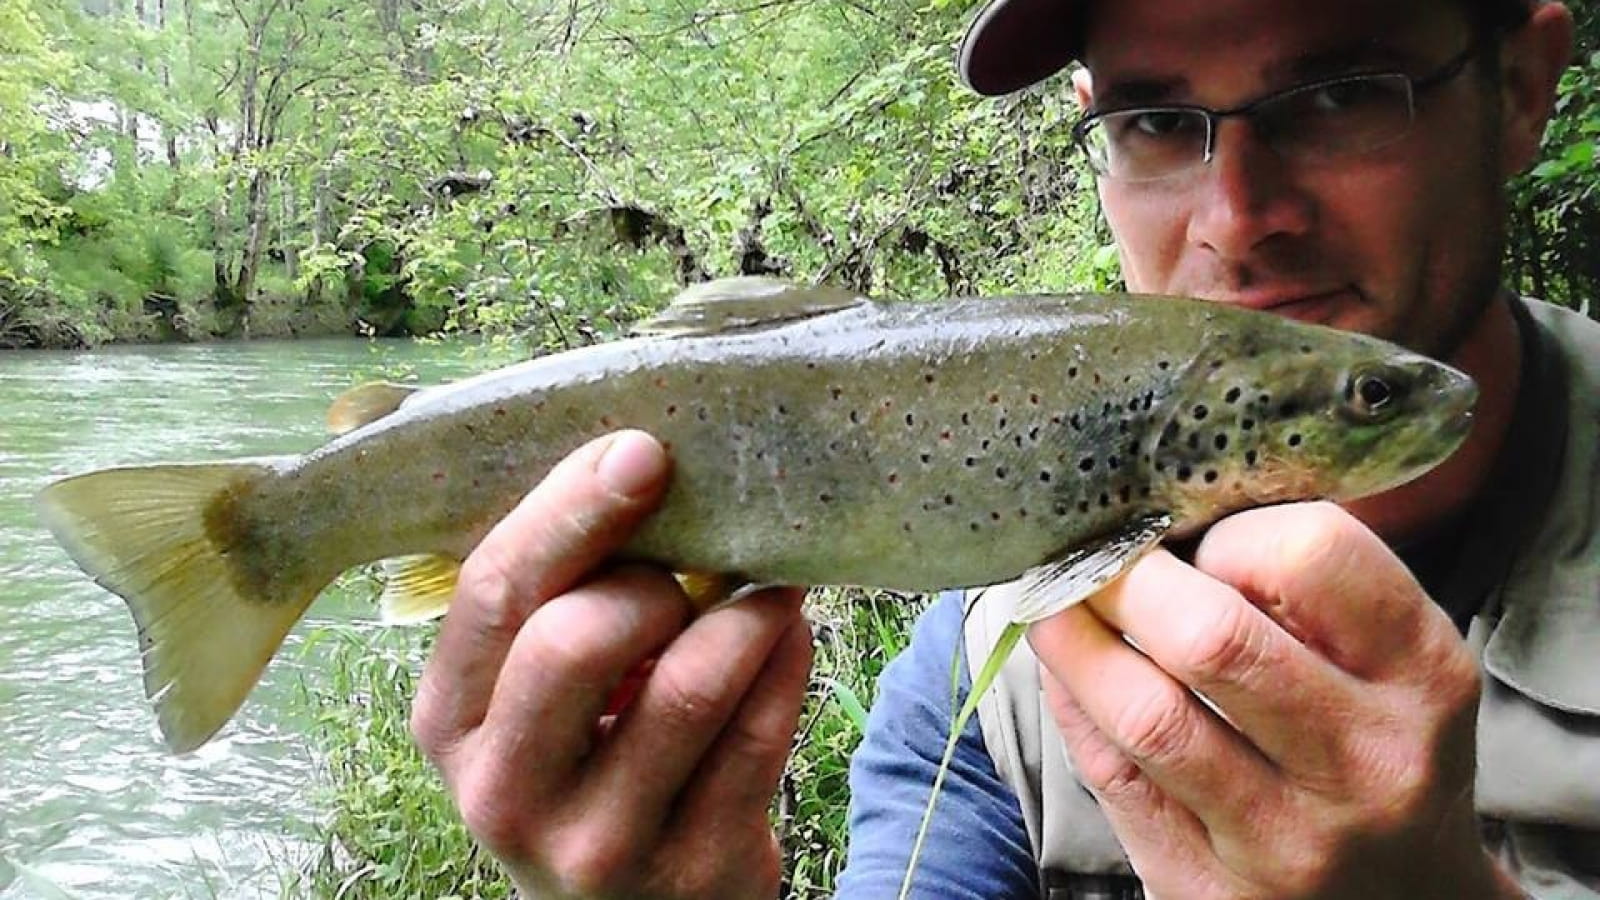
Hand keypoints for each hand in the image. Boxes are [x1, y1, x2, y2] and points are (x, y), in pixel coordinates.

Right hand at [410, 431, 812, 898]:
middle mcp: (505, 791)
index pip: (494, 592)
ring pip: (688, 686)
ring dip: (744, 613)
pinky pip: (760, 735)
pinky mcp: (694, 871)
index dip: (571, 507)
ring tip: (766, 587)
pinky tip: (786, 635)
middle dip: (653, 578)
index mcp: (451, 722)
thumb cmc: (586, 766)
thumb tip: (642, 468)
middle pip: (574, 639)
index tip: (643, 450)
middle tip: (691, 569)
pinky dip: (785, 661)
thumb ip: (558, 602)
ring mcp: (599, 844)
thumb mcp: (532, 699)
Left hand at [1028, 502, 1517, 898]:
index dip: (1229, 532)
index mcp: (1423, 675)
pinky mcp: (1212, 887)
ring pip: (1148, 716)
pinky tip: (1065, 671)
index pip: (1312, 556)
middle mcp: (1365, 760)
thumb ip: (1309, 592)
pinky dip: (1074, 707)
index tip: (1195, 539)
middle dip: (1127, 580)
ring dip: (1075, 642)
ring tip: (1053, 602)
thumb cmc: (1380, 749)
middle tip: (1094, 558)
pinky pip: (1115, 778)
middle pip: (1212, 638)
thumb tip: (1163, 515)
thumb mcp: (1395, 663)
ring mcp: (1287, 838)